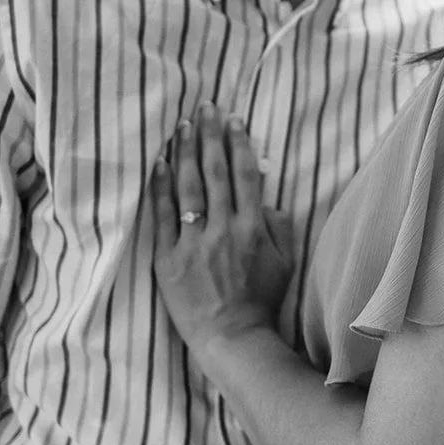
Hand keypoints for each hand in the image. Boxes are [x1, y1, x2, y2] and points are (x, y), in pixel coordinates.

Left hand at [150, 103, 293, 353]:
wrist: (230, 336)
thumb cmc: (261, 301)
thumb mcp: (285, 263)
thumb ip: (278, 227)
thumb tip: (267, 199)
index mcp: (253, 228)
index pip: (245, 175)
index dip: (239, 144)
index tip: (234, 121)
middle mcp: (223, 229)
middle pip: (214, 172)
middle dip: (210, 136)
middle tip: (205, 108)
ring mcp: (193, 243)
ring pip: (187, 187)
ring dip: (184, 152)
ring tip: (181, 126)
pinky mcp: (167, 257)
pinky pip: (162, 216)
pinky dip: (160, 187)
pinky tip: (159, 163)